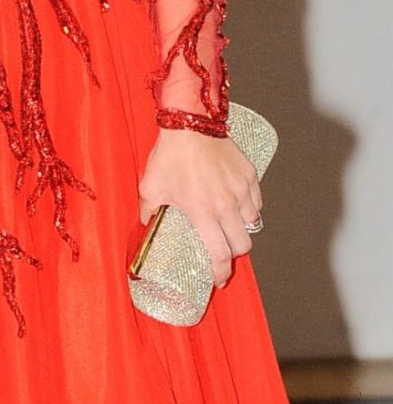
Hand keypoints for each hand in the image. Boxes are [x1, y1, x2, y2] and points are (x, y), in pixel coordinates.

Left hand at [138, 127, 262, 287]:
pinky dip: (249, 209)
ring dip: (242, 231)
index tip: (218, 280)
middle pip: (242, 245)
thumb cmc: (169, 156)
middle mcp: (227, 206)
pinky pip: (256, 202)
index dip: (221, 273)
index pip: (220, 255)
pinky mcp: (249, 175)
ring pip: (252, 224)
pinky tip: (237, 207)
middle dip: (233, 254)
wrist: (190, 123)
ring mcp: (241, 190)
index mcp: (203, 213)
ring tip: (228, 228)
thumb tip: (148, 223)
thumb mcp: (150, 188)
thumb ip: (148, 212)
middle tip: (222, 253)